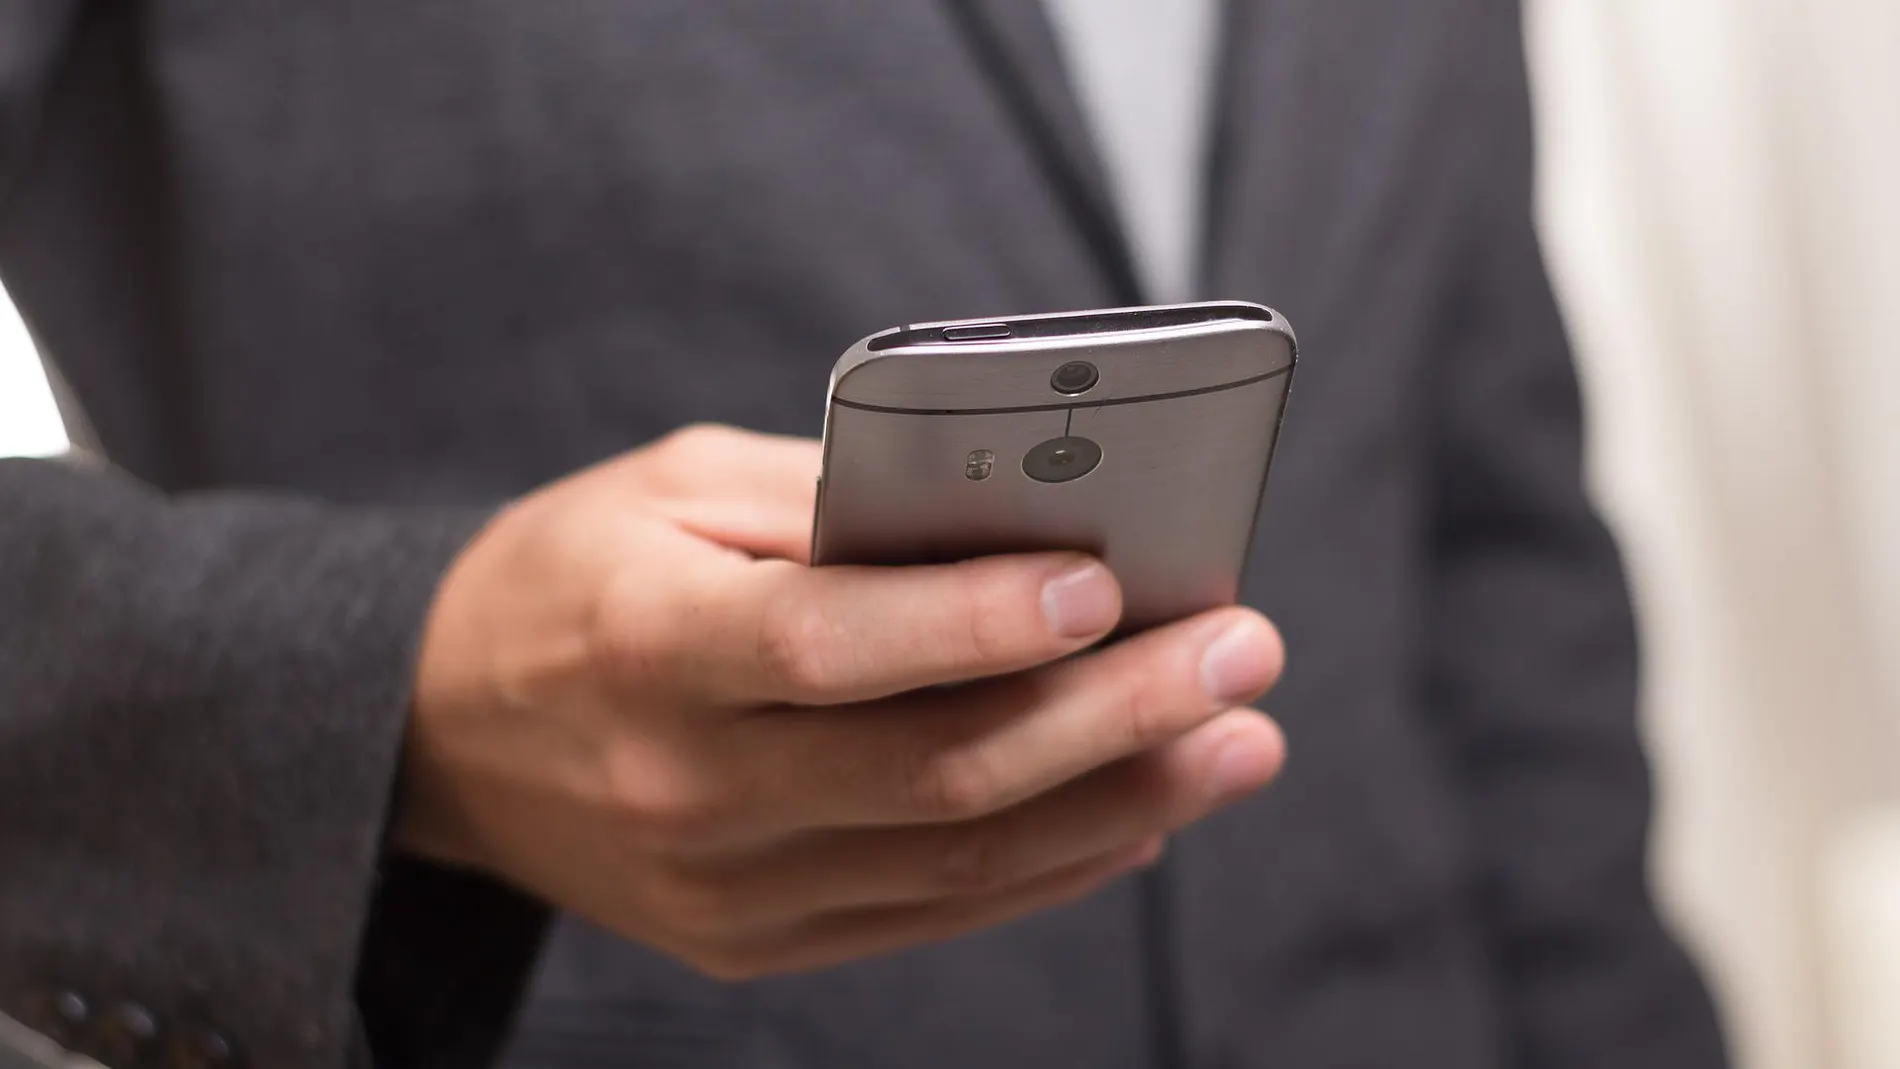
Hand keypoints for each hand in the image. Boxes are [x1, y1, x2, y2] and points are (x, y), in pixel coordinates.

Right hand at [399, 424, 1285, 978]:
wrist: (443, 735)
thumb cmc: (573, 576)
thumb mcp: (671, 488)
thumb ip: (829, 497)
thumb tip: (1012, 518)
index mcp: (649, 643)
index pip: (830, 647)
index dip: (973, 622)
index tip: (1108, 581)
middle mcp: (687, 785)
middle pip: (934, 771)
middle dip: (1112, 713)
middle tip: (1243, 653)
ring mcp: (721, 887)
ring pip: (957, 860)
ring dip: (1120, 801)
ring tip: (1237, 740)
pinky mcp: (751, 939)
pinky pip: (930, 915)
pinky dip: (1050, 864)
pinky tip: (1142, 812)